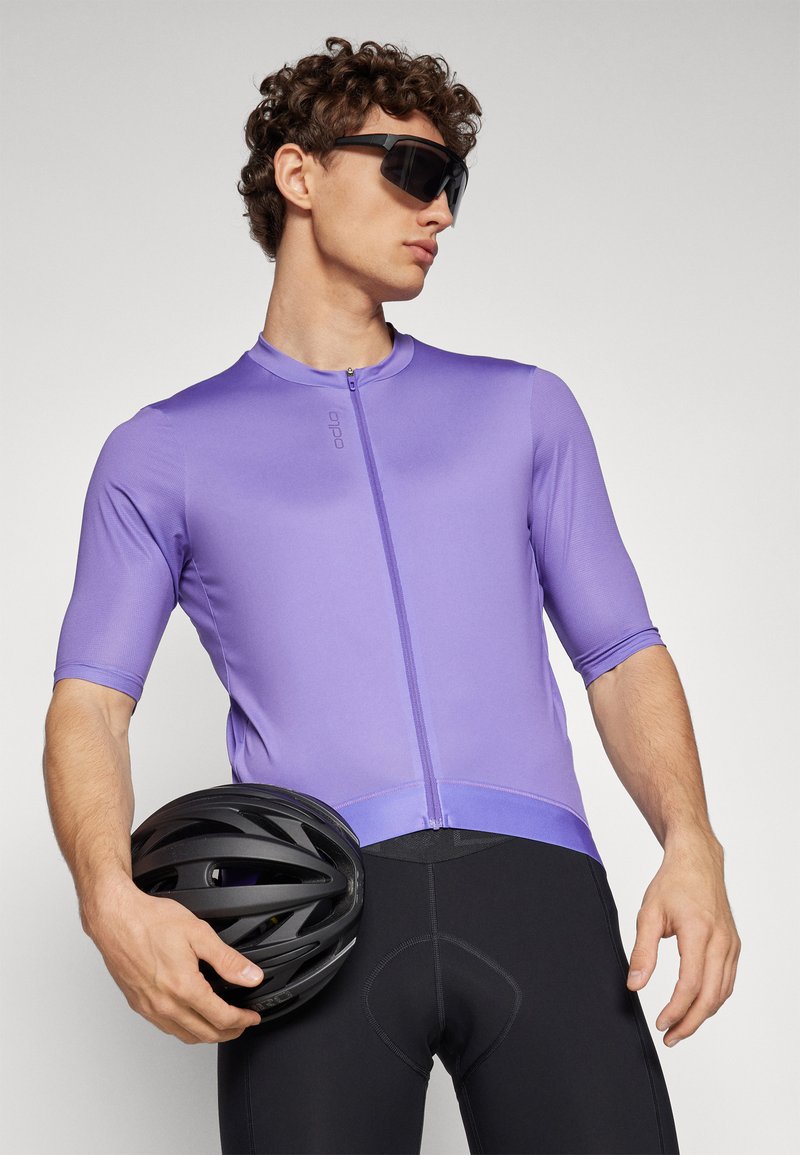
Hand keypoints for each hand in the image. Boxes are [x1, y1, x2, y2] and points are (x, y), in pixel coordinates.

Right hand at [81, 880, 264, 1043]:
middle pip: (204, 1034)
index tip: (252, 1016)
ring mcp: (149, 1007)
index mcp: (183, 987)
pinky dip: (185, 1029)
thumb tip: (250, 977)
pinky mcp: (138, 1004)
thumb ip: (227, 960)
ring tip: (221, 1025)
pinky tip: (190, 1018)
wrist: (115, 919)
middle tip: (242, 1023)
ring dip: (207, 1035)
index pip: (221, 1018)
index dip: (242, 1020)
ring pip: (184, 1035)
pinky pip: (166, 1028)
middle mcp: (165, 1004)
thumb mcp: (198, 933)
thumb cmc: (150, 922)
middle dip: (229, 1032)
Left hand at [625, 836, 740, 1046]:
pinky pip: (727, 981)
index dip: (675, 1010)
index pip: (690, 984)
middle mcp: (721, 941)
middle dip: (690, 1022)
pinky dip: (713, 999)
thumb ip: (642, 952)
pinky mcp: (734, 946)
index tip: (660, 1023)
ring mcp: (731, 944)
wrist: (698, 861)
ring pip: (722, 993)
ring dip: (702, 1015)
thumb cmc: (673, 883)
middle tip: (670, 1037)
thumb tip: (634, 985)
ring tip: (679, 1027)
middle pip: (710, 997)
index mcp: (698, 932)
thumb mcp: (648, 914)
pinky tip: (696, 1007)